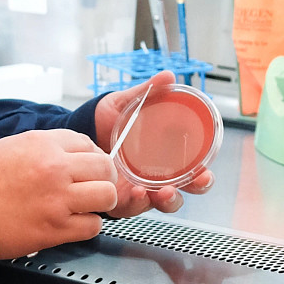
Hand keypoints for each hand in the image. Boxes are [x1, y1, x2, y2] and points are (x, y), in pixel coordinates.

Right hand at [0, 129, 118, 258]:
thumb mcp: (14, 146)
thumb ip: (47, 146)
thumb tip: (75, 154)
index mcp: (44, 144)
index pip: (88, 143)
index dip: (91, 156)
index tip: (86, 168)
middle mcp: (55, 168)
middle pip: (104, 168)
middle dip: (103, 178)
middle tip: (94, 187)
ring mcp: (58, 200)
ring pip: (107, 196)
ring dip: (101, 202)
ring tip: (87, 206)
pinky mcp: (55, 229)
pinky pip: (93, 226)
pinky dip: (87, 225)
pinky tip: (73, 223)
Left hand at [93, 72, 215, 218]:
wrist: (78, 130)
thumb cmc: (106, 119)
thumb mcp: (127, 103)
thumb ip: (147, 92)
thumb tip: (169, 76)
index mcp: (165, 157)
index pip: (192, 170)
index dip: (203, 175)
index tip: (205, 171)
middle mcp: (155, 176)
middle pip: (184, 190)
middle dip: (194, 189)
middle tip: (197, 181)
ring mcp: (138, 188)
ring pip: (161, 203)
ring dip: (168, 200)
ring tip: (165, 191)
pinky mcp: (118, 197)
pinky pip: (132, 208)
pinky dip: (138, 203)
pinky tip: (138, 192)